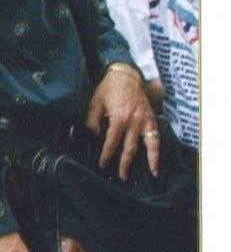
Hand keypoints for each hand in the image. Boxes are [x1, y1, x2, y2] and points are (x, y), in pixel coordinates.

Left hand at [88, 64, 160, 178]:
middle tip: (121, 176)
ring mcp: (145, 121)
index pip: (111, 142)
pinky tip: (158, 161)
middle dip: (124, 164)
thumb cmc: (109, 88)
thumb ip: (92, 120)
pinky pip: (157, 138)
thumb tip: (93, 135)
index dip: (106, 155)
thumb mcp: (95, 102)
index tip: (102, 165)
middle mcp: (134, 122)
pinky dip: (158, 151)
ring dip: (148, 162)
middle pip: (129, 148)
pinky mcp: (152, 120)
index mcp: (118, 118)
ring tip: (149, 175)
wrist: (127, 75)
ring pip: (148, 146)